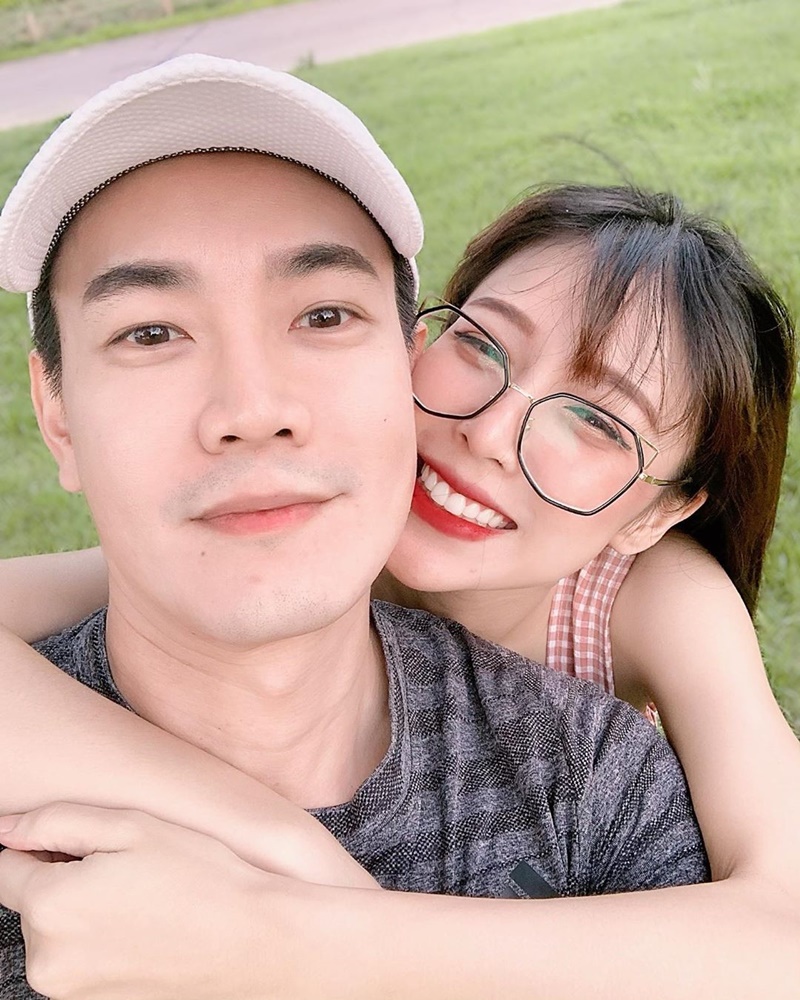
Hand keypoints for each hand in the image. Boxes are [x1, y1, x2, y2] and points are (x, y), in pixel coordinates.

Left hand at [0, 803, 299, 999]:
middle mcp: (47, 960)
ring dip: (82, 910)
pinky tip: (144, 923)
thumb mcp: (132, 827)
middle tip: (125, 867)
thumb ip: (57, 822)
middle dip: (64, 879)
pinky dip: (100, 939)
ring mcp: (69, 991)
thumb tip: (6, 828)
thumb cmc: (200, 877)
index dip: (41, 847)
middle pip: (32, 902)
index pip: (5, 867)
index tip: (83, 845)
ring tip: (141, 896)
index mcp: (50, 907)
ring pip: (55, 931)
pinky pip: (78, 959)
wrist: (253, 941)